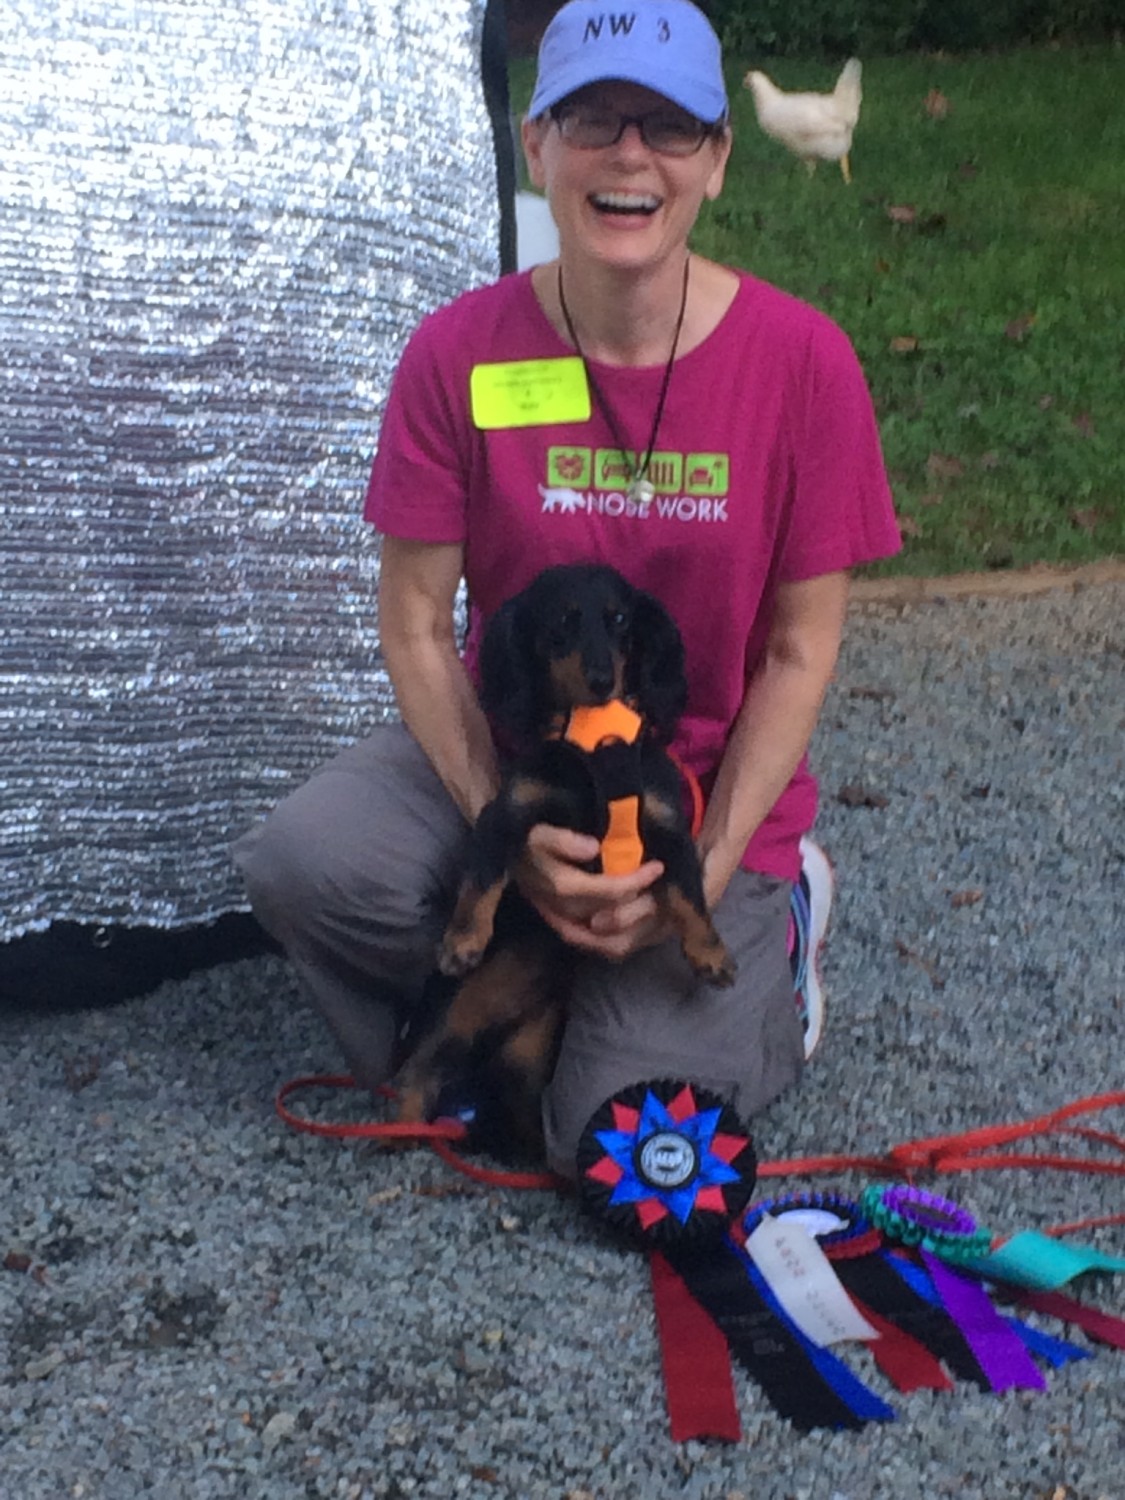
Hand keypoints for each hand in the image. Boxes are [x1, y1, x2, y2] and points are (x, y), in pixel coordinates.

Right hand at [516, 823, 667, 961]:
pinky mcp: (570, 933)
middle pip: (612, 919)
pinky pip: (603, 948)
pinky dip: (626, 940)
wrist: (510, 860)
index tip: (658, 867)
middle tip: (660, 887)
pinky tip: (641, 926)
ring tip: (656, 907)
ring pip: (610, 943)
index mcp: (559, 887)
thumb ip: (562, 839)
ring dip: (637, 928)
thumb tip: (593, 848)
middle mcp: (563, 914)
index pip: (606, 891)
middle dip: (641, 904)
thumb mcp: (539, 832)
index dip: (636, 880)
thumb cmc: (529, 841)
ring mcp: (566, 928)